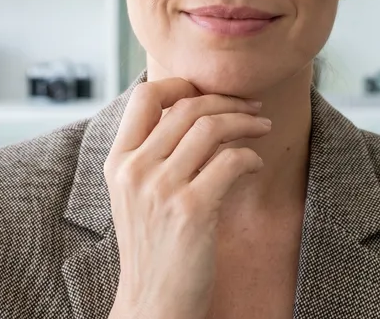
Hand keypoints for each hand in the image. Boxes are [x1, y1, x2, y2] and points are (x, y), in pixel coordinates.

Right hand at [104, 78, 271, 318]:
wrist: (153, 305)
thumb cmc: (154, 251)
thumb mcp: (136, 197)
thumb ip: (152, 157)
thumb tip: (191, 114)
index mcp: (118, 163)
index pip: (144, 97)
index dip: (181, 83)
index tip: (208, 92)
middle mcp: (135, 170)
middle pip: (187, 107)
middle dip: (227, 100)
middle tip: (251, 107)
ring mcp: (162, 189)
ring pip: (212, 127)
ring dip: (246, 121)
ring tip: (262, 127)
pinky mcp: (192, 210)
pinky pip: (231, 160)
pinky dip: (250, 156)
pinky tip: (255, 164)